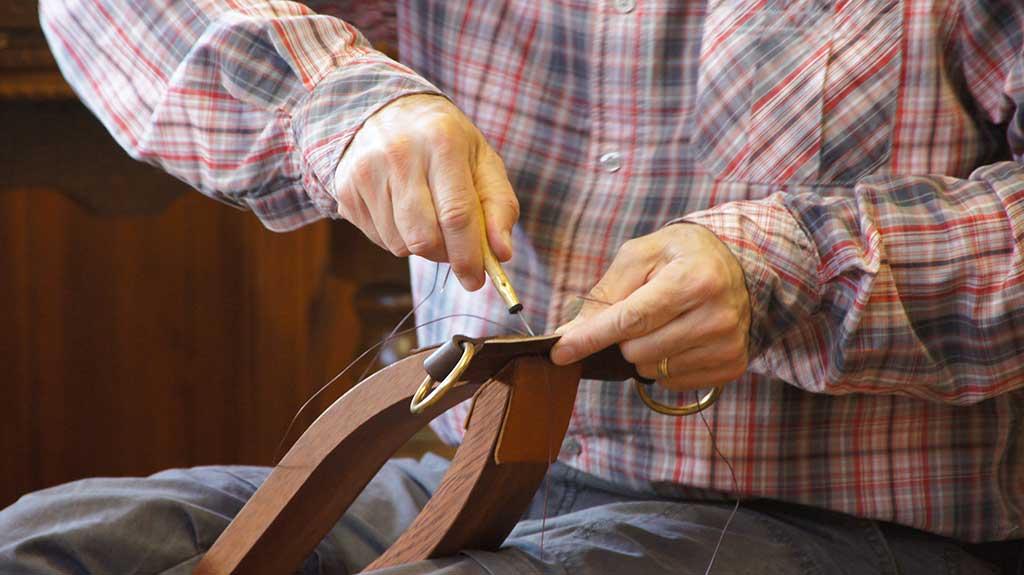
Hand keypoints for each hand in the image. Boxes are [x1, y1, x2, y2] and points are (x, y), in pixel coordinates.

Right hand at [333, 94, 518, 289]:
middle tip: (454, 248)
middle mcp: (400, 154)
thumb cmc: (446, 143)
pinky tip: (402, 211)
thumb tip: (501, 254)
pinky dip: (398, 238)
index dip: (468, 256)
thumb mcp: (483, 161)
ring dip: (421, 246)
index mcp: (442, 142)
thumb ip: (500, 206)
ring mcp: (367, 172)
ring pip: (400, 244)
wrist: (386, 111)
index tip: (476, 280)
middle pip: (424, 237)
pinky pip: (379, 239)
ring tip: (427, 216)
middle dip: (445, 255)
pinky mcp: (346, 189)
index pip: (457, 215)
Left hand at [551, 224, 751, 390]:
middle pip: (637, 350)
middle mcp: (716, 316)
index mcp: (693, 280)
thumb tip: (569, 333)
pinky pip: (674, 382)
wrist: (737, 263)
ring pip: (653, 370)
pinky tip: (680, 337)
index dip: (591, 337)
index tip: (560, 351)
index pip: (631, 319)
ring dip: (644, 351)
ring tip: (664, 322)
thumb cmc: (680, 255)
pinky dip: (665, 364)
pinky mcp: (731, 365)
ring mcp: (727, 344)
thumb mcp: (640, 256)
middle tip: (640, 313)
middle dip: (623, 337)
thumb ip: (604, 294)